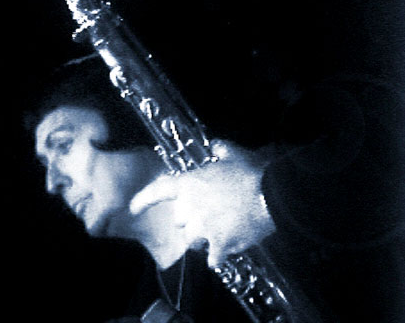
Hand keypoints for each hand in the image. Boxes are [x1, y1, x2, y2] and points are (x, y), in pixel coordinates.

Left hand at [130, 140, 274, 267]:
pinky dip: (218, 257)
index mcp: (190, 184)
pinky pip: (212, 259)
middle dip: (191, 218)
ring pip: (193, 240)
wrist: (271, 195)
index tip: (133, 207)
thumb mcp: (234, 154)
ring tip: (219, 231)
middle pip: (180, 220)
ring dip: (203, 238)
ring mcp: (204, 228)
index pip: (159, 190)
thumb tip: (216, 144)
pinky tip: (226, 252)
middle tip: (209, 213)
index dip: (144, 199)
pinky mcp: (220, 245)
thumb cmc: (251, 172)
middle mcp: (191, 207)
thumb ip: (220, 149)